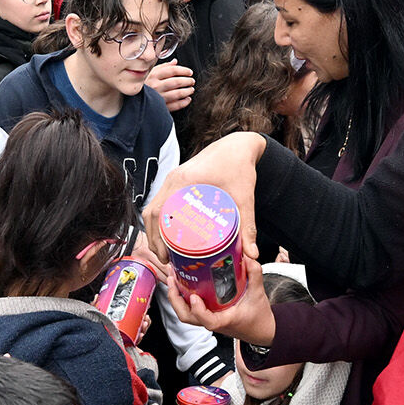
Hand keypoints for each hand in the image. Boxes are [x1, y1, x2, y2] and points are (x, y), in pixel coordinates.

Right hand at [139, 132, 264, 268]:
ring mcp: (172, 178)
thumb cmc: (240, 166)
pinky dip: (160, 219)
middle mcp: (173, 179)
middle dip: (154, 238)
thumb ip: (247, 226)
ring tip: (165, 250)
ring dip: (155, 230)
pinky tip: (168, 234)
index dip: (157, 237)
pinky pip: (160, 202)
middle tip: (166, 259)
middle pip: (151, 213)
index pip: (159, 212)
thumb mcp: (244, 198)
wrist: (238, 145)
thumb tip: (252, 254)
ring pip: (153, 208)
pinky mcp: (176, 180)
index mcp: (184, 182)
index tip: (165, 255)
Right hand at [143, 60, 195, 112]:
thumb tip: (175, 62)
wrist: (133, 99)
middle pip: (176, 82)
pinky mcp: (160, 106)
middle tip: (192, 81)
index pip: (172, 70)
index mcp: (153, 75)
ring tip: (191, 89)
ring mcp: (158, 97)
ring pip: (177, 94)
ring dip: (187, 91)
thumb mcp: (151, 72)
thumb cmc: (144, 84)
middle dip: (187, 81)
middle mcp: (155, 86)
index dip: (184, 70)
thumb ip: (163, 66)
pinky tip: (187, 99)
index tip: (189, 72)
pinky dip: (184, 102)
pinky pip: (175, 105)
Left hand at [162, 249, 278, 345]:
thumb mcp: (258, 294)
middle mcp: (212, 321)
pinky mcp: (207, 315)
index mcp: (223, 320)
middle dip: (175, 299)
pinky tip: (182, 283)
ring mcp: (208, 319)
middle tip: (172, 279)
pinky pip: (190, 309)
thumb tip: (247, 258)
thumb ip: (254, 274)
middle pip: (187, 316)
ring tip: (173, 278)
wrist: (261, 330)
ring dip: (176, 297)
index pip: (206, 320)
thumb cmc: (258, 318)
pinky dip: (183, 297)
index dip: (197, 309)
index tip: (195, 296)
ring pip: (186, 313)